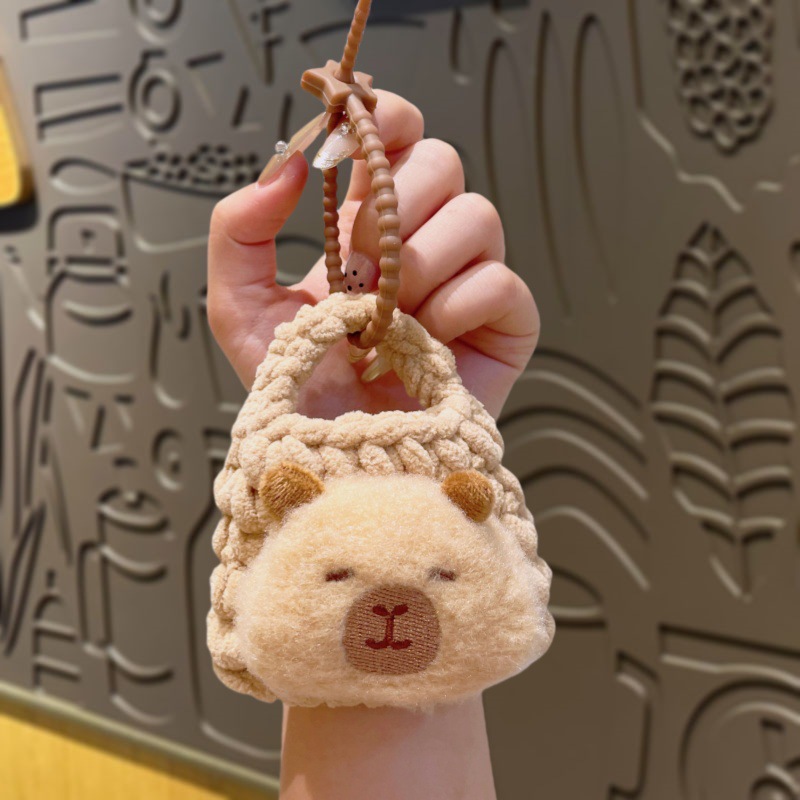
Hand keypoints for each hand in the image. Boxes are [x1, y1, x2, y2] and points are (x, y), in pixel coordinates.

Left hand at [207, 90, 538, 419]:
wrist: (334, 456)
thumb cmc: (292, 387)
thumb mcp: (240, 307)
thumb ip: (238, 229)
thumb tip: (289, 162)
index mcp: (366, 222)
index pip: (397, 134)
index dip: (384, 119)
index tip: (351, 143)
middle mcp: (422, 240)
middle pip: (443, 162)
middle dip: (396, 208)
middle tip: (356, 268)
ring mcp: (466, 280)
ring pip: (479, 215)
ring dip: (423, 262)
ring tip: (386, 316)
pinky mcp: (503, 325)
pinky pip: (502, 282)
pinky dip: (459, 307)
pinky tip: (426, 343)